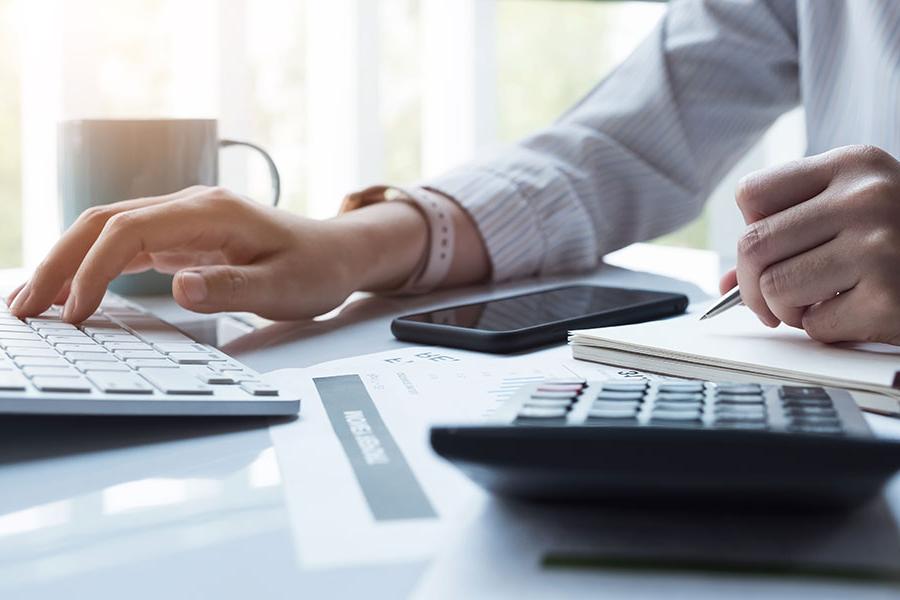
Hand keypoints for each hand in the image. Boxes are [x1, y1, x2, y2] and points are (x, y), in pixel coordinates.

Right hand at [6, 186, 367, 321]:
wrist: (339, 253)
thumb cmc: (316, 269)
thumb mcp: (283, 287)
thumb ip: (232, 287)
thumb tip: (179, 288)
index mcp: (211, 212)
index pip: (130, 230)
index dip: (93, 269)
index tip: (74, 312)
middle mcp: (190, 207)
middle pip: (104, 222)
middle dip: (59, 262)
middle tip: (25, 308)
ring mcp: (184, 219)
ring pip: (108, 230)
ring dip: (68, 262)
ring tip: (33, 303)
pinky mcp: (183, 237)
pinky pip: (126, 245)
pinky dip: (94, 266)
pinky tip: (74, 292)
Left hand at [719, 145, 899, 343]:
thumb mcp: (855, 212)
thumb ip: (790, 233)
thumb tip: (726, 282)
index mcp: (852, 164)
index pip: (752, 193)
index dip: (750, 228)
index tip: (766, 250)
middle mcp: (865, 197)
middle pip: (753, 244)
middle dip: (750, 283)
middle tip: (768, 300)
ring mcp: (880, 245)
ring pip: (774, 288)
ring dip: (784, 310)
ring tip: (814, 304)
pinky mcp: (889, 295)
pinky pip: (813, 324)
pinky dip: (823, 329)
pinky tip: (853, 313)